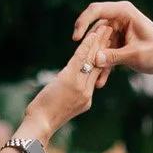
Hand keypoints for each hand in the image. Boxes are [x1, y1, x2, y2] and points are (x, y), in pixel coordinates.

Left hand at [16, 21, 114, 143]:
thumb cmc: (45, 118)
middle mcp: (87, 92)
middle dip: (106, 47)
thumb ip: (69, 93)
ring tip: (105, 27)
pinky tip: (91, 34)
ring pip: (92, 60)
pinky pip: (80, 60)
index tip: (109, 47)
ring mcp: (80, 86)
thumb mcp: (63, 106)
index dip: (104, 60)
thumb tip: (66, 82)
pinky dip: (86, 45)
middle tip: (112, 32)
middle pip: (99, 65)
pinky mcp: (70, 80)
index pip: (97, 75)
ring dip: (99, 42)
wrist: (40, 125)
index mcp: (87, 99)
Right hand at [73, 0, 152, 101]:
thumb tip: (94, 60)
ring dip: (96, 61)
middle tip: (83, 66)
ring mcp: (117, 31)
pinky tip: (101, 82)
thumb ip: (114, 57)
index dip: (83, 22)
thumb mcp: (136, 55)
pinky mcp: (117, 43)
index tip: (76, 38)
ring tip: (94, 79)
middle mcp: (118, 18)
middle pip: (94, 31)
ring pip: (98, 45)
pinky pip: (105, 53)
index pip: (96, 10)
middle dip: (89, 49)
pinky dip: (104, 66)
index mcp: (124, 12)